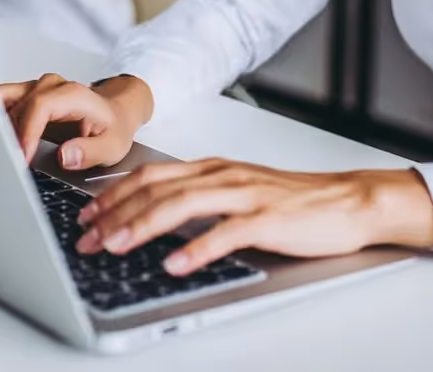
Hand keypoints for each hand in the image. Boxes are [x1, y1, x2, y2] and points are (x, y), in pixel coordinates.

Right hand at [0, 74, 153, 169]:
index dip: (27, 132)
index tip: (21, 157)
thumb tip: (64, 156)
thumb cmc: (113, 128)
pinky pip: (1, 100)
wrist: (115, 113)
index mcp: (72, 94)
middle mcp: (51, 86)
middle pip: (18, 105)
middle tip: (2, 161)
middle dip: (7, 135)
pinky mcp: (26, 95)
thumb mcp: (113, 146)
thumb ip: (90, 152)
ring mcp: (36, 88)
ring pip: (4, 100)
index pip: (40, 107)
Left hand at [73, 161, 432, 275]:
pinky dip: (196, 249)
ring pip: (182, 205)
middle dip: (114, 211)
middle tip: (86, 237)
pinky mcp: (267, 219)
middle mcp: (222, 175)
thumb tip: (153, 219)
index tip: (85, 216)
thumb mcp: (237, 192)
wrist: (347, 201)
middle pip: (155, 188)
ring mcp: (244, 195)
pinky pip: (225, 233)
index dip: (111, 194)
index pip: (149, 175)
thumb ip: (199, 200)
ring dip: (143, 225)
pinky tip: (175, 263)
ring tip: (116, 245)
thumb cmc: (292, 202)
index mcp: (211, 168)